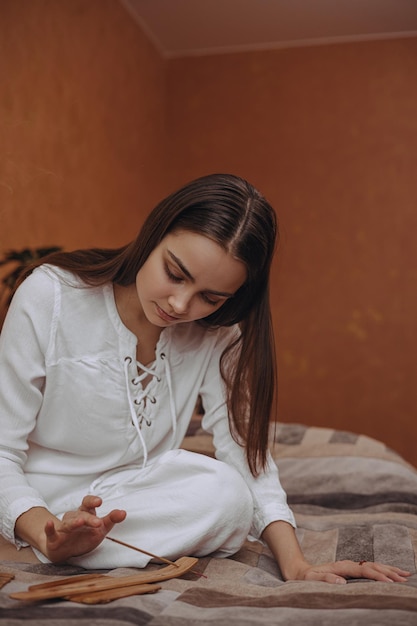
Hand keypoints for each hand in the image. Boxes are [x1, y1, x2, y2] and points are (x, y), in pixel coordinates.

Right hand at [43, 495, 125, 562]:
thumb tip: (124, 512)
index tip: (99, 501)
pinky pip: (51, 532)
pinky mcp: (54, 539)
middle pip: (81, 515)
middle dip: (89, 518)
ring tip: (79, 522)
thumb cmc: (84, 536)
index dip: (92, 501)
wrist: (65, 551)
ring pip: (68, 523)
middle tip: (98, 523)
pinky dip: (49, 528)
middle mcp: (74, 519)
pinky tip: (49, 524)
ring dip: (74, 522)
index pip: (87, 503)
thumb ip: (111, 520)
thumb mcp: (100, 529)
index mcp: (85, 514)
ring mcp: (63, 528)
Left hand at [295, 560, 410, 584]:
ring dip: (389, 570)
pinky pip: (370, 569)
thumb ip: (326, 579)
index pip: (363, 570)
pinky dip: (383, 570)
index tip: (390, 583)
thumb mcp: (312, 579)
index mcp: (341, 567)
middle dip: (389, 572)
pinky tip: (391, 574)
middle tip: (404, 578)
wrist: (301, 572)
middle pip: (372, 566)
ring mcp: (351, 566)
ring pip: (374, 566)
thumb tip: (342, 582)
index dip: (377, 576)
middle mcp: (348, 564)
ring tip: (405, 574)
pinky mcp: (352, 570)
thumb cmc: (306, 578)